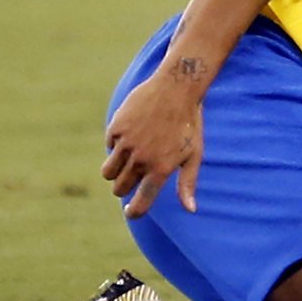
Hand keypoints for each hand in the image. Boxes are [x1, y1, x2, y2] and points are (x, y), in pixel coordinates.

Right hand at [101, 73, 203, 217]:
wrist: (176, 88)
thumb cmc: (188, 124)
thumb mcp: (193, 155)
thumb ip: (187, 184)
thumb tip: (191, 210)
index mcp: (160, 169)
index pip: (141, 202)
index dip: (134, 211)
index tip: (131, 212)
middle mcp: (141, 159)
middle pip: (120, 188)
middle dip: (125, 188)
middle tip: (134, 179)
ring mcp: (126, 144)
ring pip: (108, 173)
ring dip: (115, 172)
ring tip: (128, 163)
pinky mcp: (115, 128)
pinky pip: (109, 148)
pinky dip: (116, 147)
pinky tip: (131, 135)